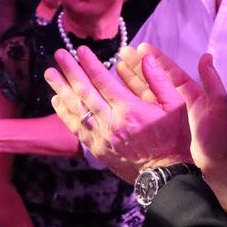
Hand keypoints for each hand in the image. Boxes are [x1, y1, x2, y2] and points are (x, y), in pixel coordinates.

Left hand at [44, 46, 191, 181]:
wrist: (165, 176)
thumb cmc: (173, 138)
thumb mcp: (176, 106)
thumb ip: (160, 80)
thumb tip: (146, 57)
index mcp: (130, 110)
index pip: (103, 81)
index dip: (89, 64)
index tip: (80, 50)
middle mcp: (111, 122)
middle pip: (84, 92)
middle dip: (70, 71)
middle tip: (59, 54)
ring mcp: (101, 137)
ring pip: (76, 109)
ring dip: (60, 89)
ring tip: (50, 73)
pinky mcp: (96, 148)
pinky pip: (75, 128)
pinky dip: (64, 113)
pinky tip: (56, 99)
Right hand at [118, 44, 226, 210]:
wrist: (214, 170)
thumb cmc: (217, 140)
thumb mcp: (219, 108)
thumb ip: (212, 82)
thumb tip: (207, 57)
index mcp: (191, 94)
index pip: (169, 71)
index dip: (155, 59)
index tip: (141, 48)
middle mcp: (176, 102)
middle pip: (154, 78)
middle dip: (138, 65)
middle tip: (123, 53)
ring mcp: (166, 115)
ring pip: (145, 92)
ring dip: (132, 79)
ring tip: (117, 66)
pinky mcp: (158, 127)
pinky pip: (142, 108)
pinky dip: (131, 98)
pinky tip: (120, 91)